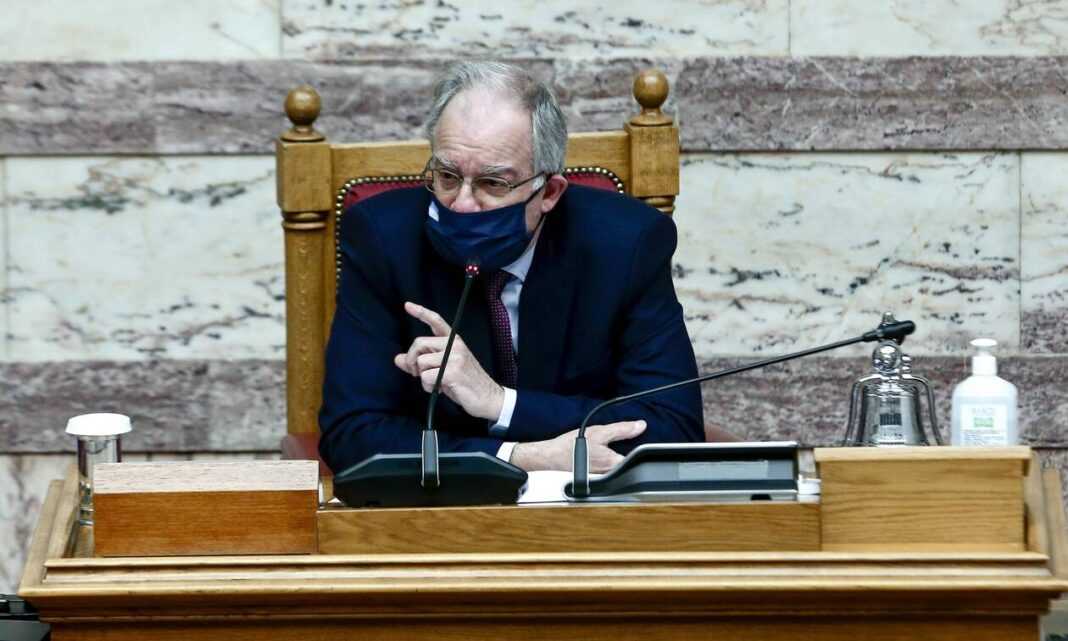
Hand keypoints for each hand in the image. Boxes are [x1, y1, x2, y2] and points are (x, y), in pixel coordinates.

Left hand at [394, 301, 504, 420]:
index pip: (436, 321)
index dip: (421, 312)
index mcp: (454, 341)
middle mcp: (455, 345)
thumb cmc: (465, 384)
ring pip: (421, 362)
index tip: (407, 305)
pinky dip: (428, 387)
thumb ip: (420, 363)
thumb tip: (398, 359)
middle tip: (416, 373)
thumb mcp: (442, 370)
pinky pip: (426, 377)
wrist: (488, 398)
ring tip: (436, 384)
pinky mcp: (453, 371)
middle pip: (419, 343)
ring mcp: (455, 357)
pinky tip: (440, 389)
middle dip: (411, 360)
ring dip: (422, 378)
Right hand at [510, 420, 646, 471]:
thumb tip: (640, 426)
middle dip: (632, 454)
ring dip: (622, 458)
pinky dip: (611, 461)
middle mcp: (611, 475)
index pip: (638, 459)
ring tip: (614, 448)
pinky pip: (611, 469)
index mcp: (614, 464)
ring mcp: (604, 478)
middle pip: (631, 465)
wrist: (551, 457)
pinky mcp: (597, 478)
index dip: (643, 450)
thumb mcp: (599, 432)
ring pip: (621, 468)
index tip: (644, 441)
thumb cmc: (571, 446)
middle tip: (631, 441)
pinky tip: (604, 454)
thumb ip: (622, 430)